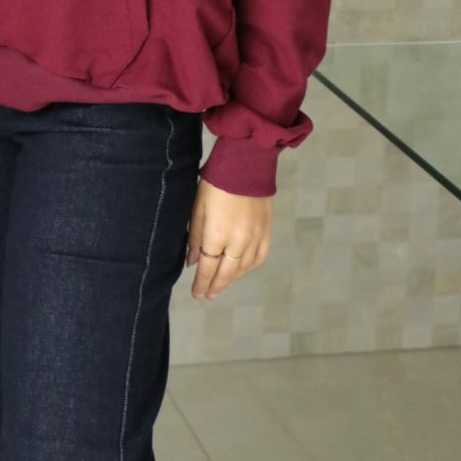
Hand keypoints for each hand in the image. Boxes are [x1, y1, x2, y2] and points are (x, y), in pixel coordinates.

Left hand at [185, 179, 272, 299]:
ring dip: (232, 280)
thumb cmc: (215, 183)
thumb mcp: (198, 207)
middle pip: (226, 272)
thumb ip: (195, 237)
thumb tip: (194, 263)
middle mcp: (239, 242)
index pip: (208, 268)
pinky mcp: (267, 231)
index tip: (197, 293)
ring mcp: (256, 238)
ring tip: (222, 286)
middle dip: (215, 286)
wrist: (246, 164)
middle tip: (207, 295)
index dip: (202, 283)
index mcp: (217, 235)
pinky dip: (249, 268)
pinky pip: (259, 258)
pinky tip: (242, 270)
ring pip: (243, 269)